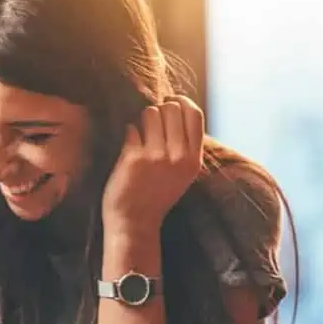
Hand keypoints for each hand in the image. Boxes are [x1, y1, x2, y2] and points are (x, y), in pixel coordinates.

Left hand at [101, 96, 203, 231]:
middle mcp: (178, 156)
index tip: (170, 102)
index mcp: (194, 159)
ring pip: (150, 113)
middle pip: (172, 109)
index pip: (195, 114)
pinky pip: (131, 128)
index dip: (181, 101)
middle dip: (159, 109)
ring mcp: (156, 156)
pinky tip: (128, 145)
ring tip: (139, 133)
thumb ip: (186, 147)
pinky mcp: (134, 158)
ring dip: (142, 119)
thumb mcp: (182, 173)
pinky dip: (128, 132)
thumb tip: (179, 110)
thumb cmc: (155, 195)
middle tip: (150, 122)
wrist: (134, 222)